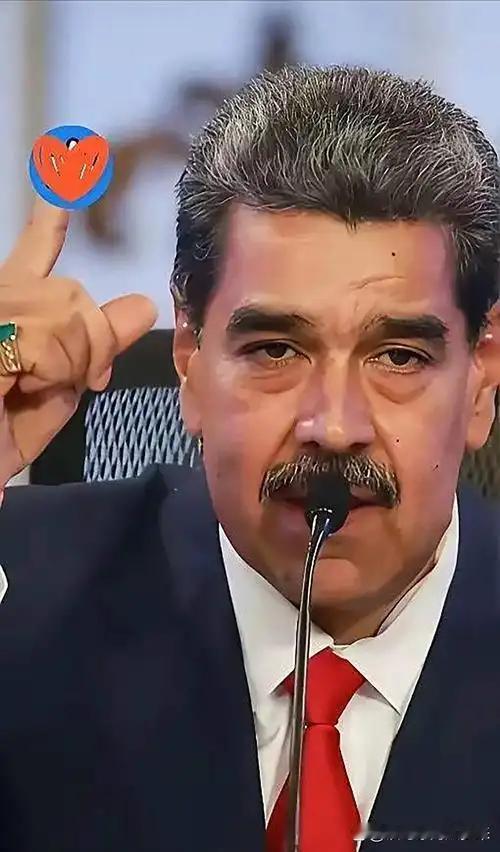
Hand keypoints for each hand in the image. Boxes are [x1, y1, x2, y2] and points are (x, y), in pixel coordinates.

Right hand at [0, 196, 157, 487]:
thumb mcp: (58, 390)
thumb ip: (97, 345)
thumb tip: (144, 305)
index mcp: (8, 307)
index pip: (36, 255)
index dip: (52, 223)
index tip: (63, 184)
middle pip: (75, 296)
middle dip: (90, 347)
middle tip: (69, 386)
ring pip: (69, 312)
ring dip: (68, 364)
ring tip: (26, 392)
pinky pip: (49, 334)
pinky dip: (50, 371)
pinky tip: (18, 387)